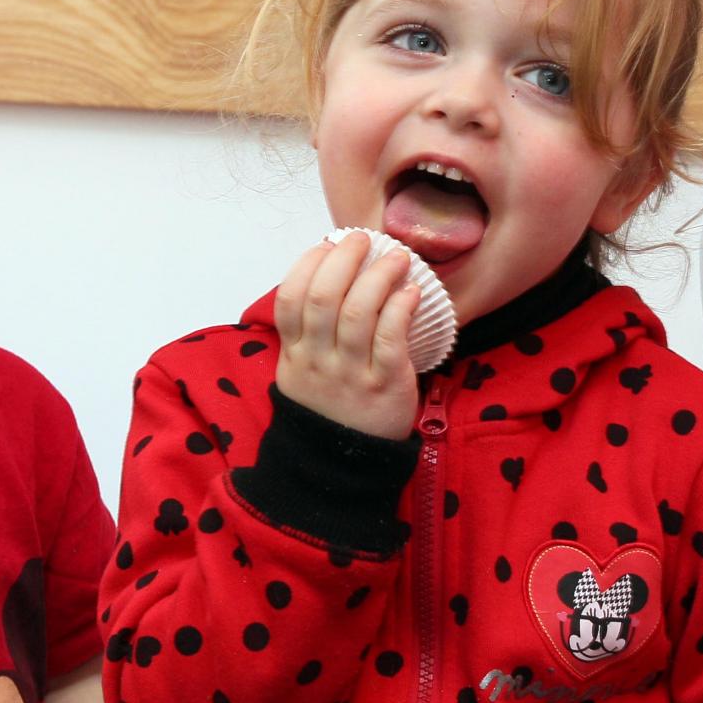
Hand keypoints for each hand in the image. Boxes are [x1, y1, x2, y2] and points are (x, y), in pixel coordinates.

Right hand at [274, 233, 421, 439]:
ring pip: (359, 312)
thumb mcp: (301, 371)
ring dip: (380, 276)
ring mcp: (350, 372)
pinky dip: (401, 308)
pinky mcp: (384, 384)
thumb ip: (307, 331)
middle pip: (324, 297)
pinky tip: (412, 292)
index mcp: (294, 352)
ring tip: (399, 258)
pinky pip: (391, 338)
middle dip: (345, 259)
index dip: (307, 265)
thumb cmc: (330, 405)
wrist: (344, 462)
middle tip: (364, 239)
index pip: (290, 298)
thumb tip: (329, 276)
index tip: (328, 245)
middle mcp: (318, 359)